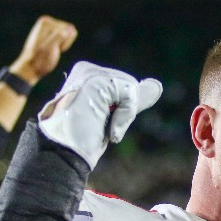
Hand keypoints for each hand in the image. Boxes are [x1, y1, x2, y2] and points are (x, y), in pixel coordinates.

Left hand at [8, 15, 77, 84]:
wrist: (31, 67)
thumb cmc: (39, 59)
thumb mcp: (49, 48)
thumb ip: (59, 37)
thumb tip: (69, 29)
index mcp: (46, 22)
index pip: (68, 28)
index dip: (64, 41)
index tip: (53, 47)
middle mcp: (47, 22)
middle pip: (69, 30)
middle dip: (64, 42)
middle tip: (52, 49)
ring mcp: (50, 28)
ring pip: (69, 35)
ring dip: (63, 44)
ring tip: (52, 49)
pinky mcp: (52, 34)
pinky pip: (67, 38)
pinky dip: (63, 45)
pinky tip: (54, 49)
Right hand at [38, 61, 162, 169]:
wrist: (63, 151)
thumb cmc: (84, 139)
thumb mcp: (112, 117)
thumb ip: (131, 101)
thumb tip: (156, 85)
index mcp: (85, 77)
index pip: (123, 89)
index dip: (121, 112)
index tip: (99, 125)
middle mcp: (86, 70)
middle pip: (130, 85)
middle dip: (123, 112)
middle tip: (100, 127)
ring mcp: (90, 72)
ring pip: (131, 89)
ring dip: (123, 116)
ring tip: (101, 126)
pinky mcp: (97, 79)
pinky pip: (129, 94)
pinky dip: (124, 116)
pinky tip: (108, 127)